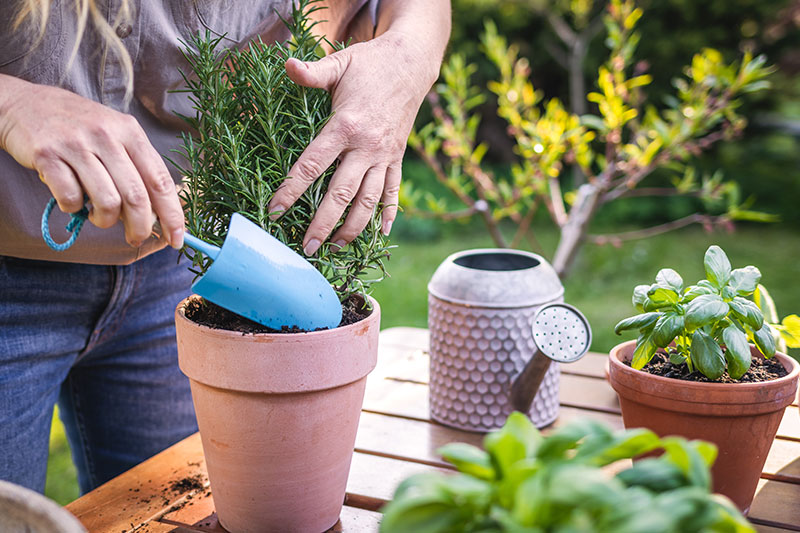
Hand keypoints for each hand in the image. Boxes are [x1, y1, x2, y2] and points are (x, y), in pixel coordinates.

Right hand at [0, 76, 183, 248]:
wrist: (25, 103)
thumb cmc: (80, 127)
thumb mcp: (116, 135)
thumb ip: (138, 167)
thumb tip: (161, 213)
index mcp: (130, 132)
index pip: (161, 181)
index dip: (172, 215)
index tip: (176, 239)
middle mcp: (107, 135)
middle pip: (136, 197)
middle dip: (140, 227)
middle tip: (135, 238)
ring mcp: (76, 144)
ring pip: (107, 201)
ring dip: (105, 220)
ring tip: (99, 217)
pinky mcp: (48, 155)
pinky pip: (70, 198)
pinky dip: (74, 209)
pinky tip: (72, 202)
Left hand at [269, 31, 436, 255]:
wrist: (412, 64)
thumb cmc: (369, 64)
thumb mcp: (339, 64)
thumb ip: (312, 72)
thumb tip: (286, 64)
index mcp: (346, 125)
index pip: (313, 164)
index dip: (292, 189)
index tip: (275, 210)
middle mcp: (367, 147)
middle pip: (342, 193)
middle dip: (324, 223)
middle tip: (307, 247)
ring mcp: (385, 156)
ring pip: (369, 200)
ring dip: (354, 227)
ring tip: (337, 248)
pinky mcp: (397, 158)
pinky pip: (394, 191)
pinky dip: (389, 213)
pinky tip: (381, 234)